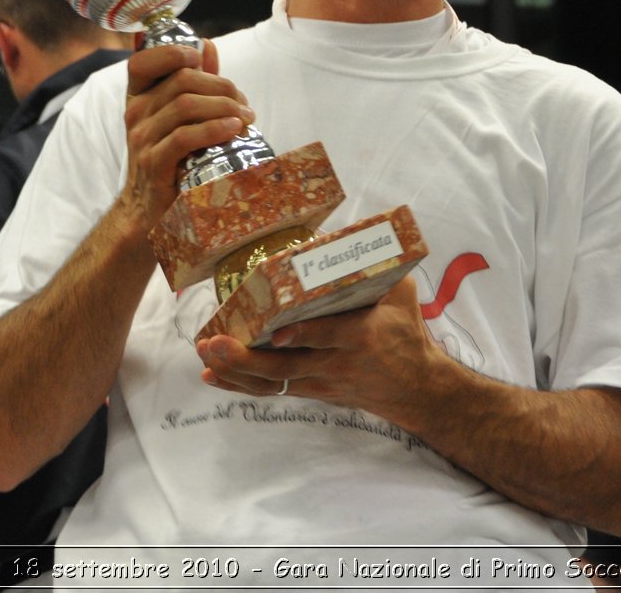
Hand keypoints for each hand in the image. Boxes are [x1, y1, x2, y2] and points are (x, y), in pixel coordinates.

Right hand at [112, 40, 253, 237]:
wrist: (148, 208)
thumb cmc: (169, 157)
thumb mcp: (176, 118)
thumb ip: (193, 83)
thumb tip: (207, 46)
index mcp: (138, 97)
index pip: (142, 61)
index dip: (173, 52)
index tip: (201, 60)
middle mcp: (135, 113)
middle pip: (181, 81)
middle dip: (221, 86)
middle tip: (244, 103)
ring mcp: (142, 137)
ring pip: (185, 105)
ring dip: (225, 107)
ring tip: (247, 118)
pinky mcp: (154, 162)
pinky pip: (185, 137)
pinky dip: (214, 129)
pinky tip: (235, 129)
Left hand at [195, 277, 443, 418]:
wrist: (415, 388)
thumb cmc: (406, 332)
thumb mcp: (400, 294)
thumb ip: (373, 266)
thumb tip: (339, 230)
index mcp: (362, 335)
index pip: (329, 336)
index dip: (301, 336)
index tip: (275, 332)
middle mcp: (338, 362)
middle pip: (288, 365)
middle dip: (247, 358)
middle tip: (214, 343)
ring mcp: (322, 380)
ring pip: (274, 382)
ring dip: (236, 370)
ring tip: (205, 355)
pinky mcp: (313, 390)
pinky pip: (272, 390)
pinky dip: (240, 384)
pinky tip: (212, 374)